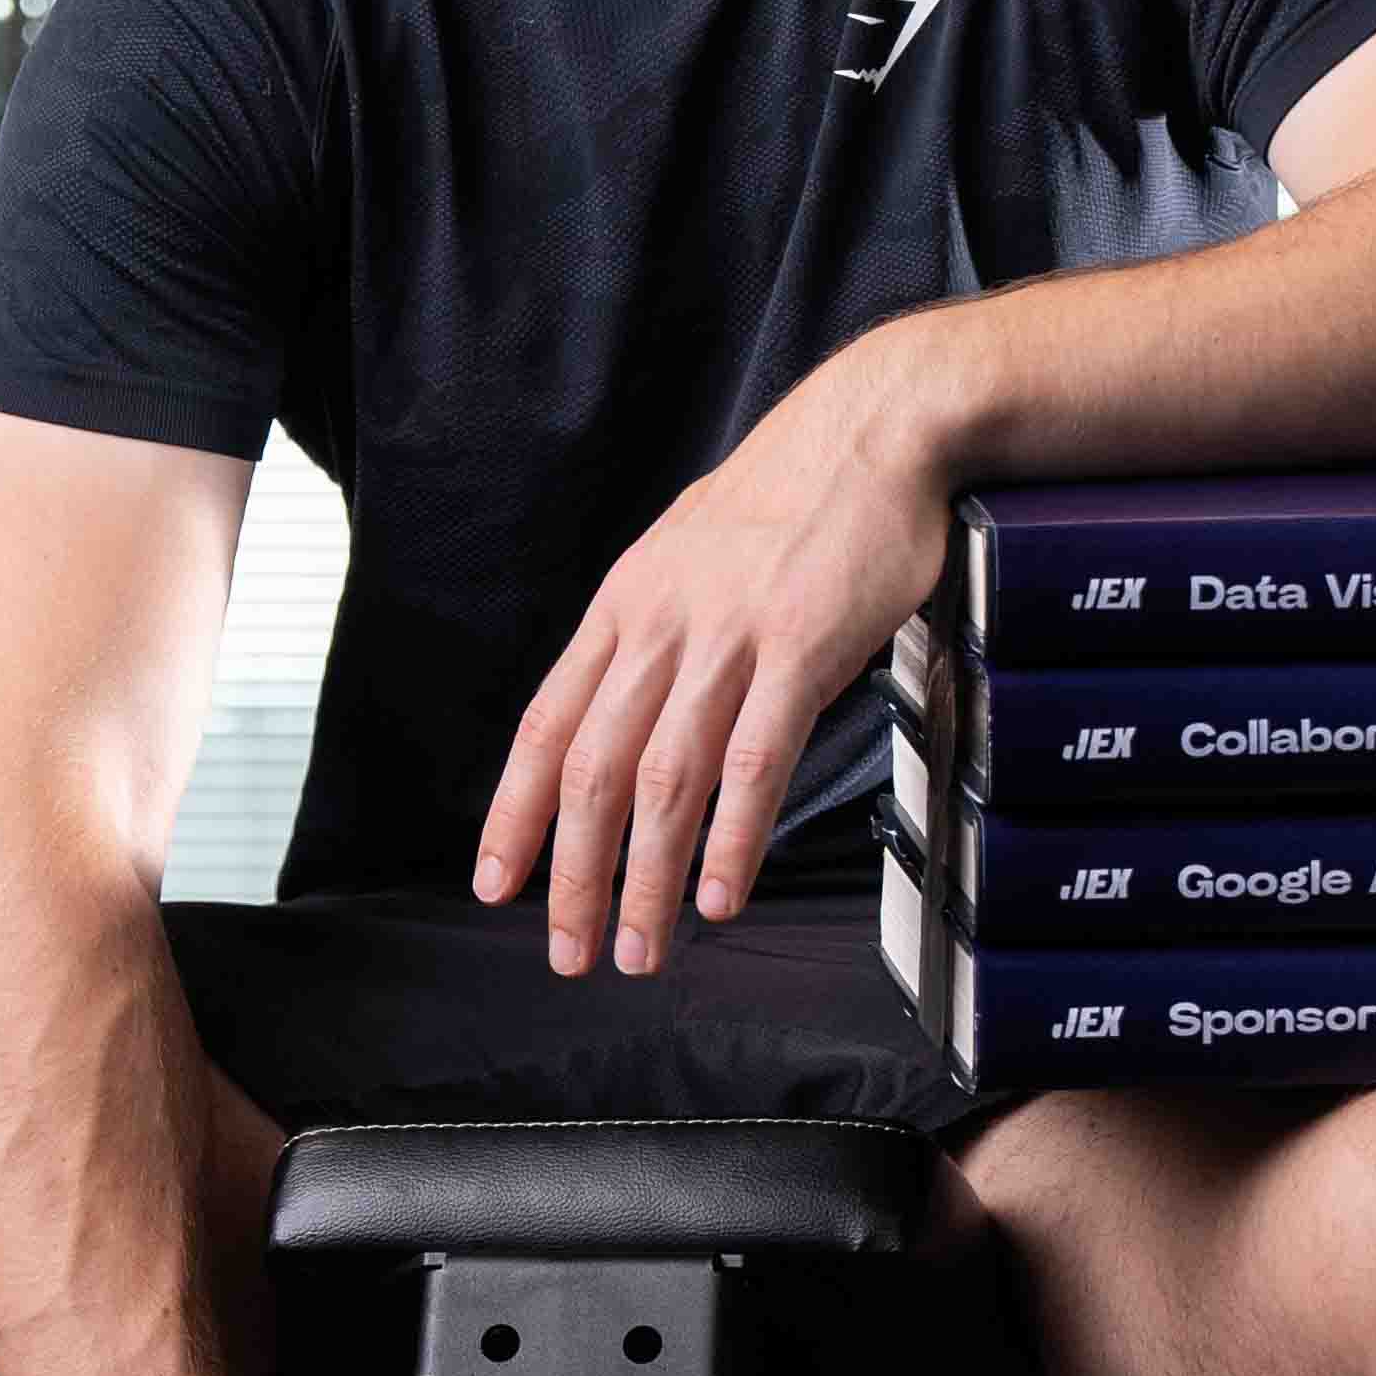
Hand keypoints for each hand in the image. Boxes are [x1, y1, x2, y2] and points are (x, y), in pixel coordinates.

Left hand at [474, 322, 964, 971]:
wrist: (880, 422)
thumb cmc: (798, 496)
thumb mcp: (696, 553)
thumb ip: (663, 628)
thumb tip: (642, 704)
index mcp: (627, 605)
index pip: (547, 725)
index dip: (514, 813)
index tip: (496, 884)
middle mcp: (661, 623)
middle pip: (594, 769)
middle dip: (574, 874)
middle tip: (571, 953)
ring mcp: (729, 634)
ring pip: (665, 779)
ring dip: (646, 878)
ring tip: (641, 950)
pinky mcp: (802, 645)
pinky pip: (754, 759)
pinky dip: (729, 836)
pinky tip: (719, 896)